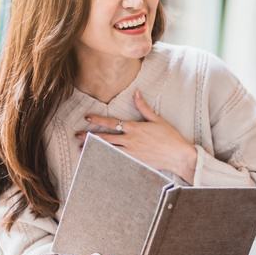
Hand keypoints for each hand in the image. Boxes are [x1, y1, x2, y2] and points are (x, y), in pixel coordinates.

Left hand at [76, 90, 198, 182]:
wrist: (178, 155)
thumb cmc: (169, 137)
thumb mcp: (157, 119)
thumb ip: (143, 107)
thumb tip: (136, 92)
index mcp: (135, 128)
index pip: (112, 123)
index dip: (98, 120)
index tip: (87, 118)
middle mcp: (130, 141)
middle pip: (106, 138)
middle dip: (90, 136)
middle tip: (77, 136)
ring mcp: (131, 153)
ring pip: (108, 150)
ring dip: (94, 148)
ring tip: (82, 148)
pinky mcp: (135, 162)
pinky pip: (116, 160)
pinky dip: (105, 159)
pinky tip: (97, 159)